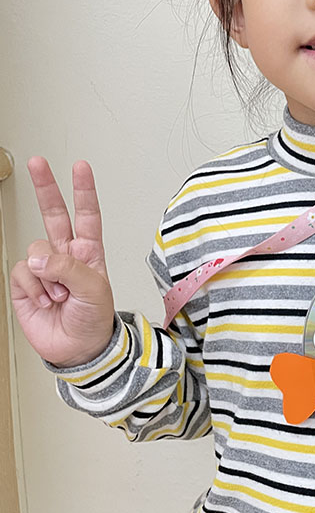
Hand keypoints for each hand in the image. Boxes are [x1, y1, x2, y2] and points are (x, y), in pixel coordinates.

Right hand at [10, 158, 115, 367]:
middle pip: (53, 214)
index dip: (83, 190)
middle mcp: (65, 255)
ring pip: (35, 250)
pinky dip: (33, 288)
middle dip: (45, 187)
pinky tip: (44, 300)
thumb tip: (39, 257)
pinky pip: (22, 272)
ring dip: (48, 275)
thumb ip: (70, 267)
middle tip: (38, 163)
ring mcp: (44, 268)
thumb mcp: (95, 289)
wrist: (79, 350)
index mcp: (89, 251)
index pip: (87, 214)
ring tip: (60, 295)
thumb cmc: (95, 320)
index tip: (80, 166)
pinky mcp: (25, 284)